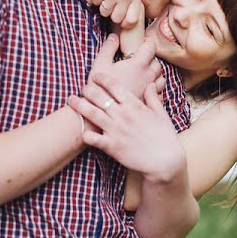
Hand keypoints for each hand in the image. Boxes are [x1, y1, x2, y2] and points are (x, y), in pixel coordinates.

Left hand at [68, 74, 185, 182]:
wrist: (165, 161)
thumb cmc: (165, 137)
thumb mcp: (162, 114)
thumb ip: (153, 97)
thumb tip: (150, 84)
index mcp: (134, 105)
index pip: (114, 85)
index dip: (102, 78)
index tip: (95, 76)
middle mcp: (123, 115)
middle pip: (99, 97)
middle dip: (87, 89)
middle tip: (82, 87)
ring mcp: (116, 131)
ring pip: (92, 114)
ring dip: (79, 105)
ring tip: (71, 100)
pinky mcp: (112, 147)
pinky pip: (94, 139)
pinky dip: (86, 134)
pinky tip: (80, 130)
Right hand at [87, 38, 161, 101]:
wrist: (101, 115)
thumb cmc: (99, 89)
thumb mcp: (100, 65)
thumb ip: (108, 48)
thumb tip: (114, 36)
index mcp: (138, 64)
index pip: (151, 47)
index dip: (148, 43)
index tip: (142, 44)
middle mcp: (148, 77)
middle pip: (157, 63)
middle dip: (150, 60)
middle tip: (139, 61)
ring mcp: (150, 91)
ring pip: (161, 80)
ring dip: (155, 76)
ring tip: (143, 77)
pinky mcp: (149, 104)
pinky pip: (159, 95)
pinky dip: (154, 92)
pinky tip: (144, 92)